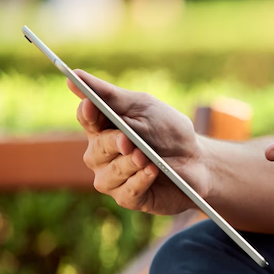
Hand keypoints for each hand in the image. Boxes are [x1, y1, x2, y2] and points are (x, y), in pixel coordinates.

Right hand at [70, 70, 210, 214]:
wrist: (198, 161)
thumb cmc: (169, 132)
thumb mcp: (144, 107)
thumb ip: (111, 96)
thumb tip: (75, 75)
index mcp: (103, 128)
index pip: (86, 118)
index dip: (88, 113)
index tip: (92, 106)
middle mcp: (102, 155)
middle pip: (95, 148)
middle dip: (112, 143)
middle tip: (127, 140)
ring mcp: (113, 178)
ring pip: (109, 174)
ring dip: (129, 164)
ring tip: (146, 157)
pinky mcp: (129, 198)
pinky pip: (126, 192)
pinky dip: (140, 181)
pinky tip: (153, 171)